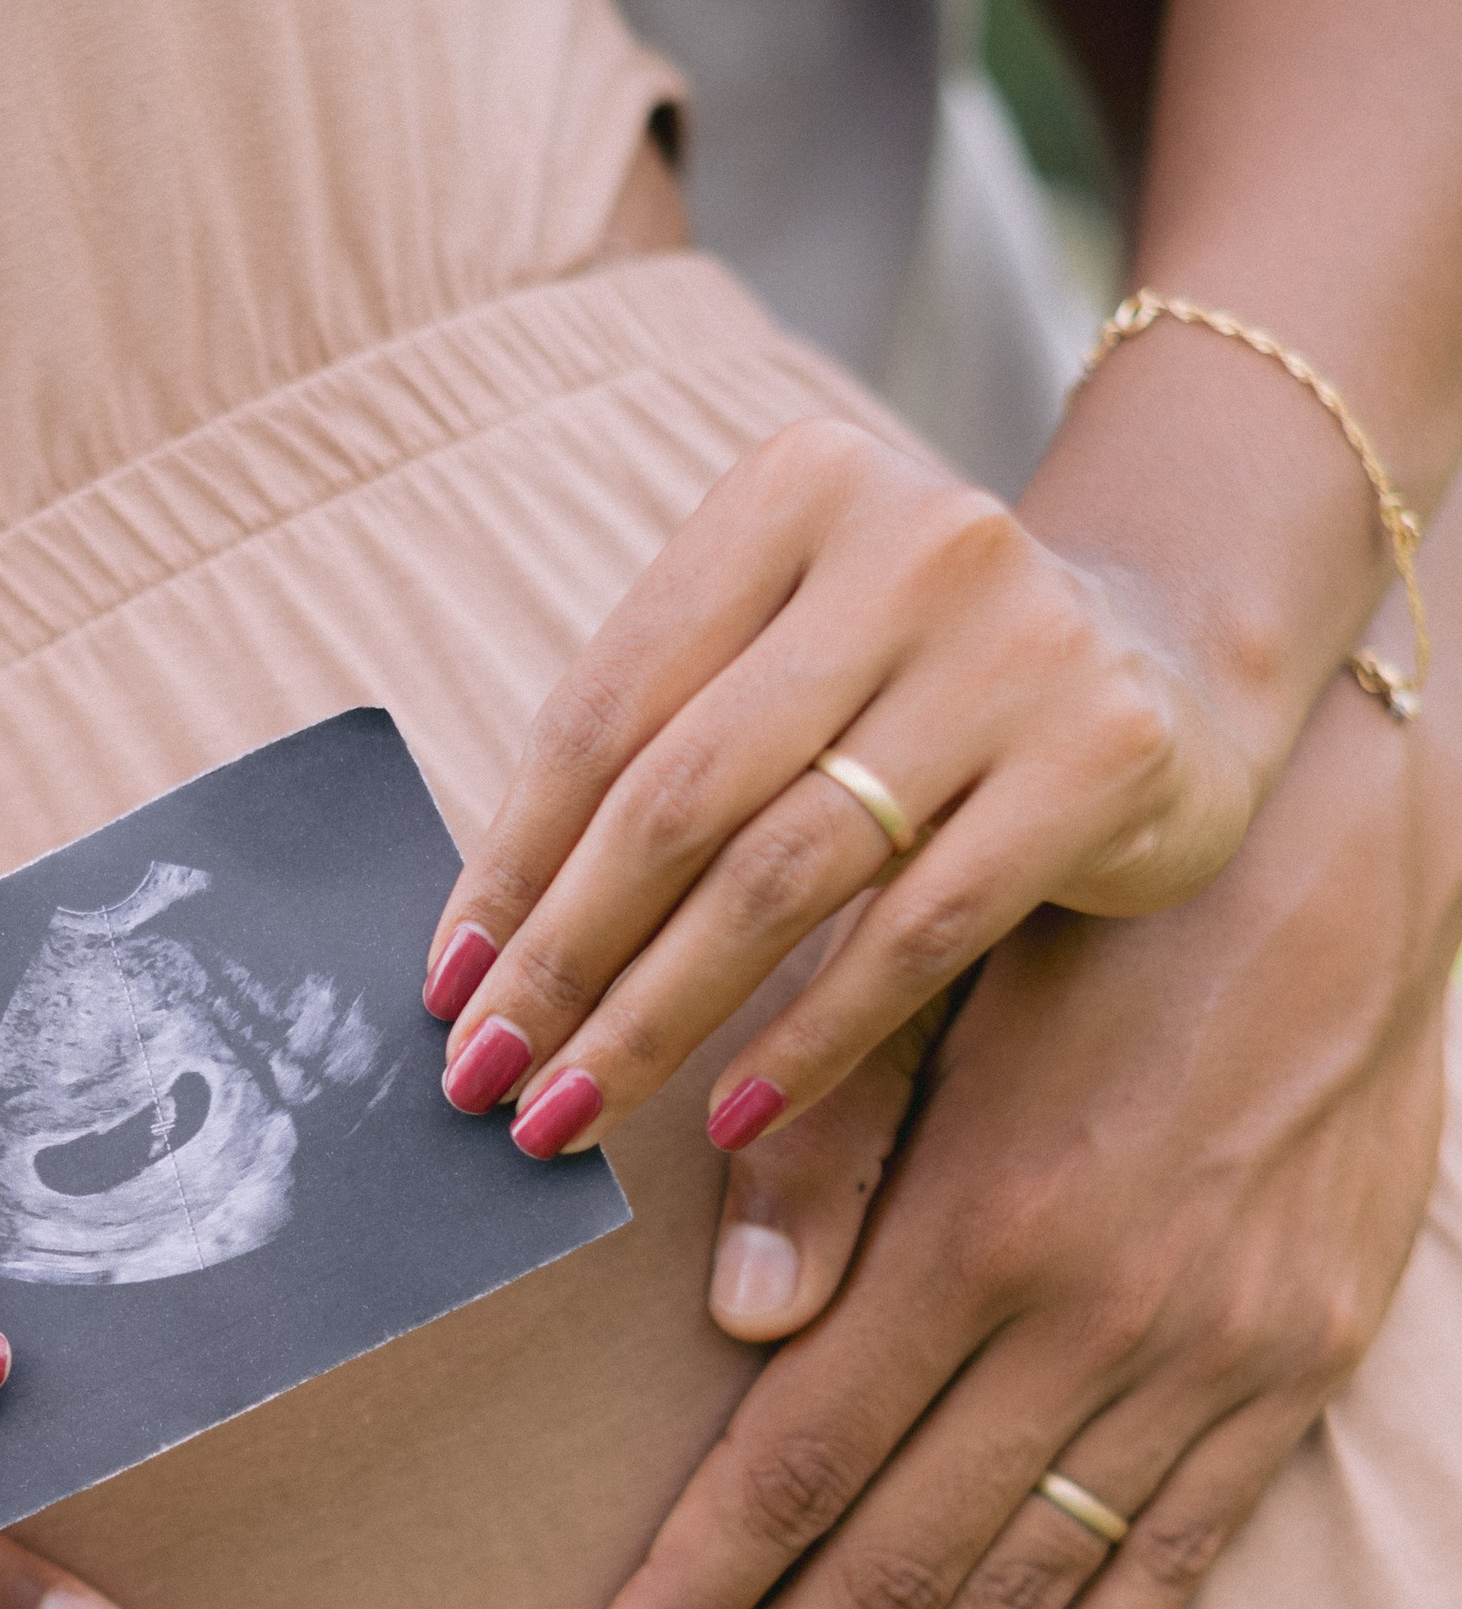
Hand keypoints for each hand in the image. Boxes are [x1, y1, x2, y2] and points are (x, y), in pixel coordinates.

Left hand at [423, 414, 1269, 1161]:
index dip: (510, 862)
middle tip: (486, 1077)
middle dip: (564, 959)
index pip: (606, 707)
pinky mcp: (1100, 757)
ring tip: (571, 1112)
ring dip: (656, 1015)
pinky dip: (806, 1040)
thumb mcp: (785, 675)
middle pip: (678, 795)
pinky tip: (729, 1115)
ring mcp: (1018, 646)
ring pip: (781, 873)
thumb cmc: (910, 686)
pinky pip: (912, 935)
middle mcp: (912, 544)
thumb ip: (658, 777)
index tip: (444, 988)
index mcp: (793, 493)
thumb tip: (485, 972)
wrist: (1163, 661)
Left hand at [562, 652, 1460, 1608]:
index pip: (794, 1471)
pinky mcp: (1296, 1368)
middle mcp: (1095, 1321)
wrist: (1350, 870)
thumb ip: (832, 1152)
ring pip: (1028, 1595)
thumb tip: (734, 1320)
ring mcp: (1211, 1359)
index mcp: (980, 1229)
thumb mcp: (942, 997)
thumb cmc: (1097, 920)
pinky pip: (1178, 1551)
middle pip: (894, 1573)